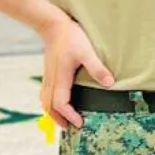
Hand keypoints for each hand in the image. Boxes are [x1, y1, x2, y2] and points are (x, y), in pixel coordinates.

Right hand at [38, 14, 112, 128]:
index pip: (61, 104)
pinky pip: (45, 94)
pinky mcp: (48, 74)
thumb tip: (109, 84)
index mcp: (60, 78)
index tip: (80, 123)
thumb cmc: (71, 38)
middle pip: (50, 107)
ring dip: (53, 113)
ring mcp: (48, 77)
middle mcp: (51, 80)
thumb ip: (97, 68)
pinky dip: (50, 104)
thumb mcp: (87, 52)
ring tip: (64, 121)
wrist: (53, 26)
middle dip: (59, 119)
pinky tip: (57, 105)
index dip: (69, 115)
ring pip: (45, 102)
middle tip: (72, 128)